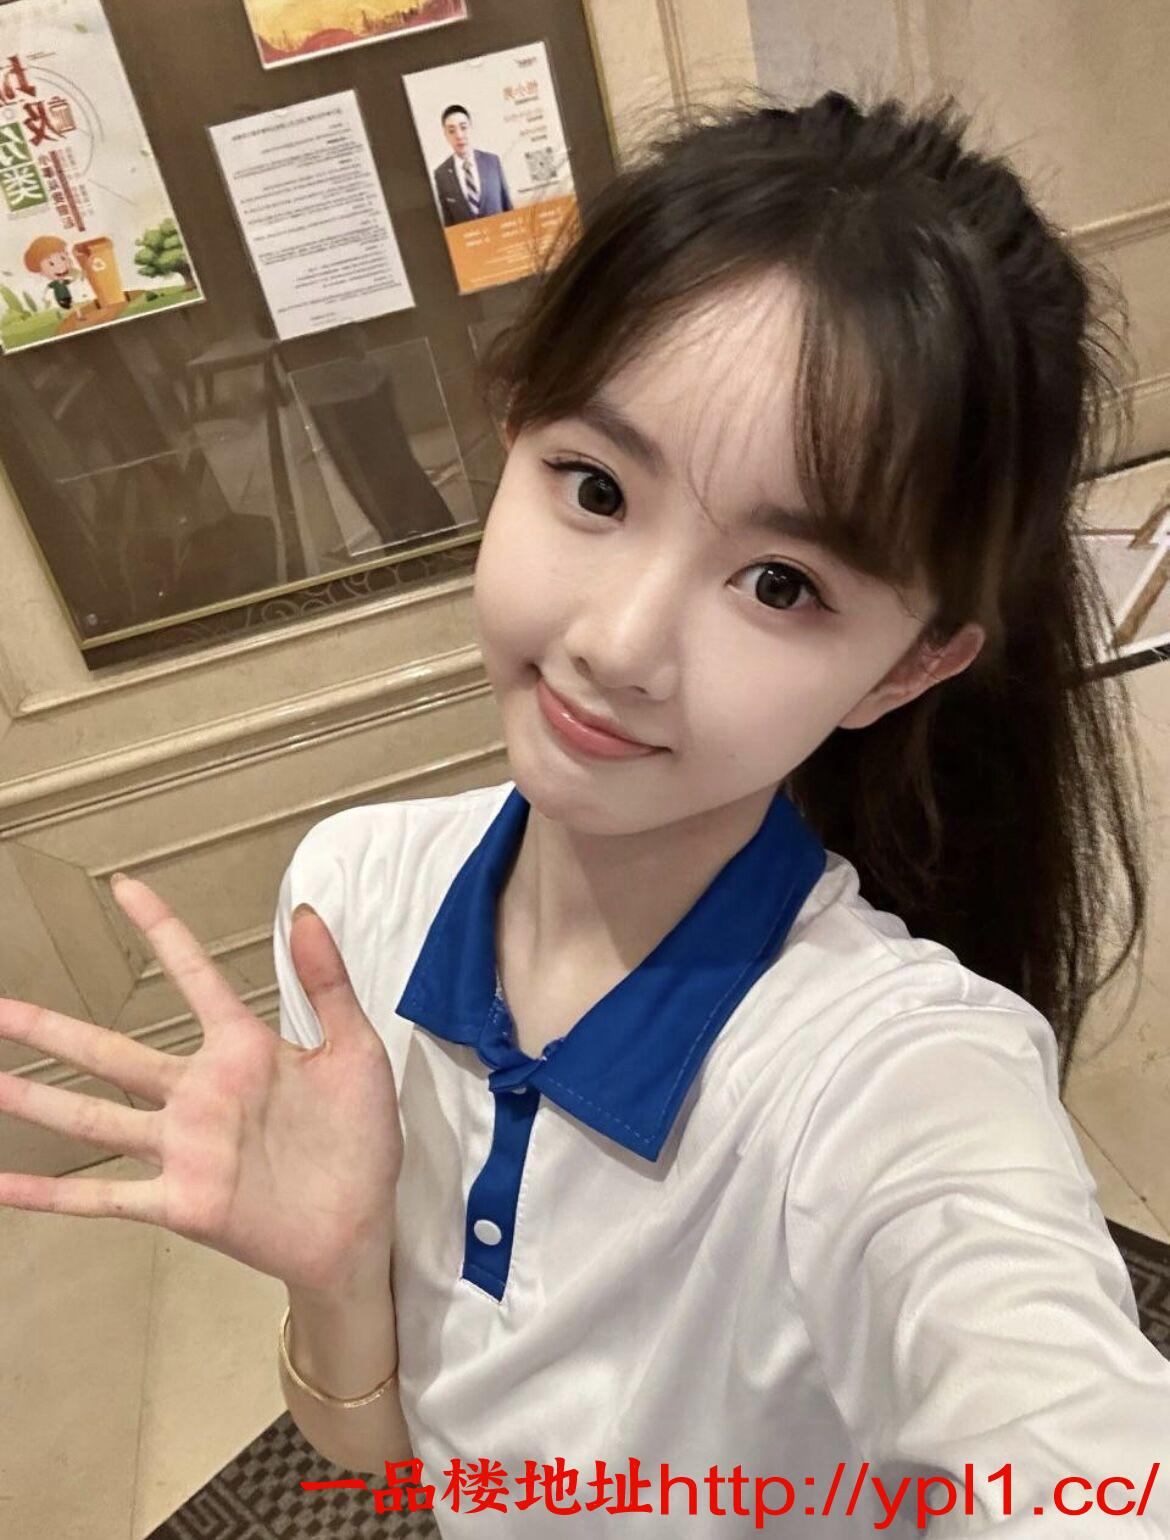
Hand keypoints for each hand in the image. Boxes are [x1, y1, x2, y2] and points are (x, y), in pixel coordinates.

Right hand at [0, 876, 402, 1297]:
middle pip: (112, 1053)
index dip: (161, 931)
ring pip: (95, 1118)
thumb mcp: (357, 1051)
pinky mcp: (184, 1200)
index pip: (193, 977)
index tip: (124, 886)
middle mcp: (200, 1093)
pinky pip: (106, 1195)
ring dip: (36, 1101)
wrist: (365, 1225)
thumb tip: (305, 910)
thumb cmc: (362, 1139)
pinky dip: (52, 1193)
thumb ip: (329, 984)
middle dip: (51, 1029)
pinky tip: (2, 1184)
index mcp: (243, 1049)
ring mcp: (185, 1148)